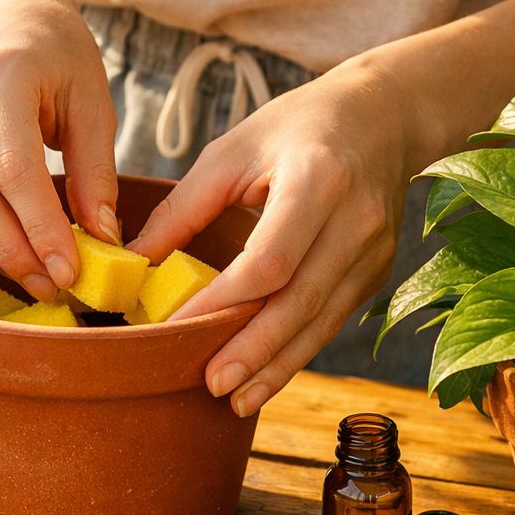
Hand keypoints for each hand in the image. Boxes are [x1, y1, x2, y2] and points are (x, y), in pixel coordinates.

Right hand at [0, 0, 120, 301]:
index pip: (13, 168)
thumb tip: (101, 239)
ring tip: (27, 274)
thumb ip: (97, 171)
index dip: (40, 228)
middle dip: (11, 251)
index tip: (70, 271)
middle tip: (51, 285)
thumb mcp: (93, 102)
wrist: (6, 20)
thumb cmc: (57, 61)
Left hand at [129, 61, 415, 415]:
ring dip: (278, 365)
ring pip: (321, 321)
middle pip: (300, 300)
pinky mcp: (376, 270)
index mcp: (317, 179)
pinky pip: (331, 319)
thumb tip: (132, 263)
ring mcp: (373, 251)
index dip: (223, 301)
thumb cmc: (298, 127)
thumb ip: (183, 209)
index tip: (178, 327)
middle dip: (254, 349)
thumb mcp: (233, 150)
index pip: (269, 259)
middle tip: (213, 384)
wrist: (382, 116)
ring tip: (237, 398)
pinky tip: (266, 375)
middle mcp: (355, 220)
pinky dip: (297, 350)